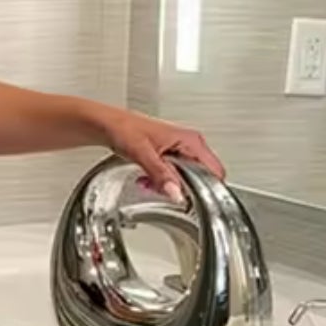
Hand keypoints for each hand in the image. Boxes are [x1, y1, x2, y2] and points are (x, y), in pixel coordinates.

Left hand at [93, 105, 225, 201]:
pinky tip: (148, 180)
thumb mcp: (143, 153)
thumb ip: (160, 174)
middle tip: (160, 188)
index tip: (189, 199)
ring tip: (149, 181)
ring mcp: (182, 152)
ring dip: (168, 187)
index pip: (215, 171)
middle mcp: (191, 145)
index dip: (207, 189)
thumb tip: (176, 192)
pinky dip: (162, 183)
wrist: (111, 126)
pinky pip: (175, 178)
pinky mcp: (171, 158)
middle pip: (201, 179)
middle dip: (182, 190)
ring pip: (186, 180)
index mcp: (192, 141)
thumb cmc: (125, 129)